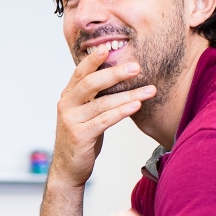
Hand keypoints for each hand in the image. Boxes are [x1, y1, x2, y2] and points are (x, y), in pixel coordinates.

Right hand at [50, 50, 156, 186]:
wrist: (69, 168)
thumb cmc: (81, 138)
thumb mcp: (84, 113)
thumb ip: (94, 96)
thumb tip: (117, 76)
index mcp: (68, 96)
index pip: (80, 72)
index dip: (93, 59)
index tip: (108, 47)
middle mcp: (66, 105)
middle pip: (91, 83)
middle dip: (115, 73)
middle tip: (136, 67)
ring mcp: (71, 120)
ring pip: (102, 102)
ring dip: (128, 94)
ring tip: (149, 89)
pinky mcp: (80, 135)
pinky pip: (104, 120)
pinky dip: (122, 111)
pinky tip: (136, 105)